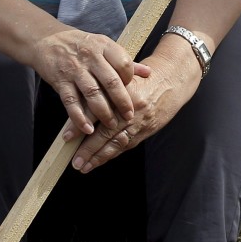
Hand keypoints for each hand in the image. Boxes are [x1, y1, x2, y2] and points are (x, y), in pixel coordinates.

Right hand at [30, 27, 151, 136]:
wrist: (47, 39)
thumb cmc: (81, 44)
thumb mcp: (104, 46)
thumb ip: (125, 60)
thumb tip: (148, 72)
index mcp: (104, 46)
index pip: (124, 64)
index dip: (130, 79)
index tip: (133, 91)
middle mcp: (91, 57)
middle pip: (110, 82)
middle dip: (121, 102)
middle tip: (129, 116)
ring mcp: (75, 69)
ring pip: (92, 93)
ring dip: (103, 112)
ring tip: (112, 125)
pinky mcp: (60, 81)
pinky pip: (71, 102)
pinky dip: (79, 117)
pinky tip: (87, 128)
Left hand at [67, 44, 200, 173]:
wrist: (174, 78)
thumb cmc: (145, 75)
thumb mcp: (124, 77)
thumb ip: (105, 91)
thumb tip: (80, 109)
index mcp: (123, 92)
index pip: (97, 111)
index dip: (81, 125)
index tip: (66, 137)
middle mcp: (131, 109)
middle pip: (106, 132)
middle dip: (89, 149)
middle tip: (75, 161)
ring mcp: (141, 121)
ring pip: (117, 143)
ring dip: (100, 157)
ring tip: (84, 166)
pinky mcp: (148, 129)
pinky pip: (128, 144)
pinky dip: (113, 153)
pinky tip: (102, 160)